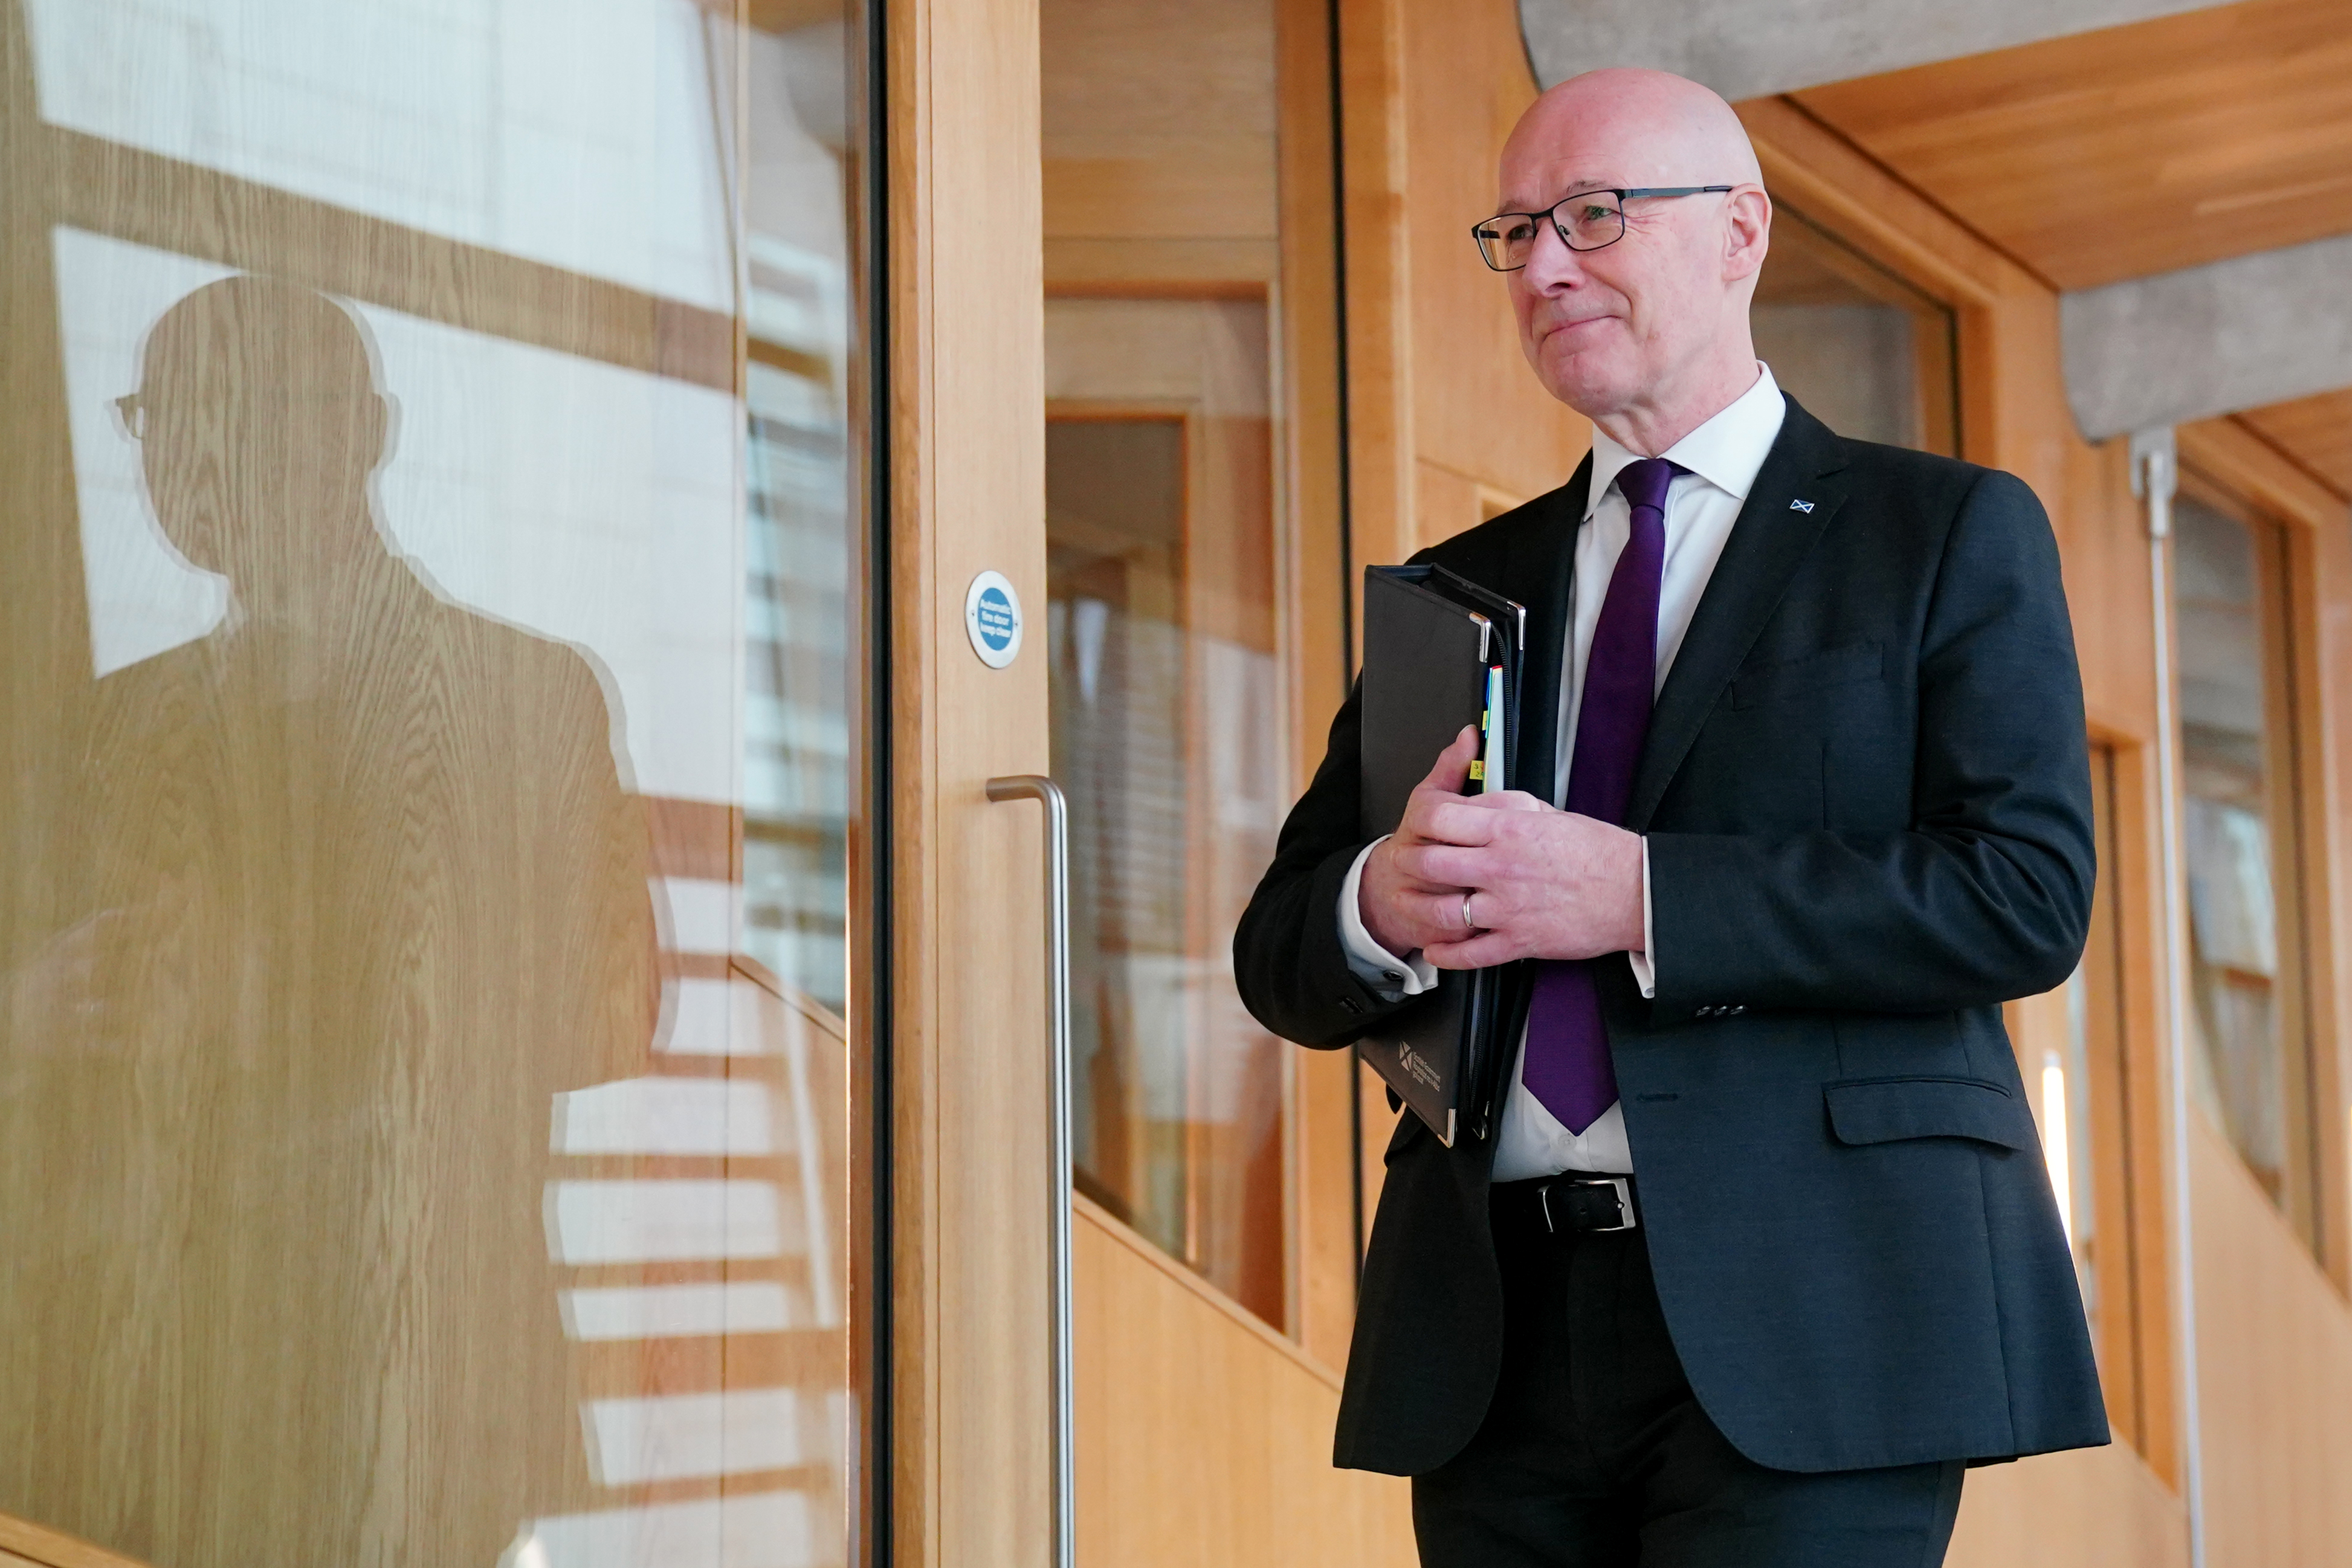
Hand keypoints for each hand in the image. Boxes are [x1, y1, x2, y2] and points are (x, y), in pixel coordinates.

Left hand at [1368, 762, 1643, 967]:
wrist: (1635, 893)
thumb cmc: (1598, 852)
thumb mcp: (1548, 812)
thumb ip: (1504, 807)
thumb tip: (1473, 801)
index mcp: (1508, 828)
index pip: (1440, 816)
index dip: (1420, 819)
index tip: (1417, 824)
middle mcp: (1501, 867)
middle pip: (1430, 862)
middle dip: (1409, 862)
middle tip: (1406, 862)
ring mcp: (1507, 907)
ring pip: (1442, 911)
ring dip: (1419, 909)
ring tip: (1411, 904)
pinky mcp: (1519, 941)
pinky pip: (1471, 953)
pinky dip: (1447, 955)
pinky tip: (1437, 950)